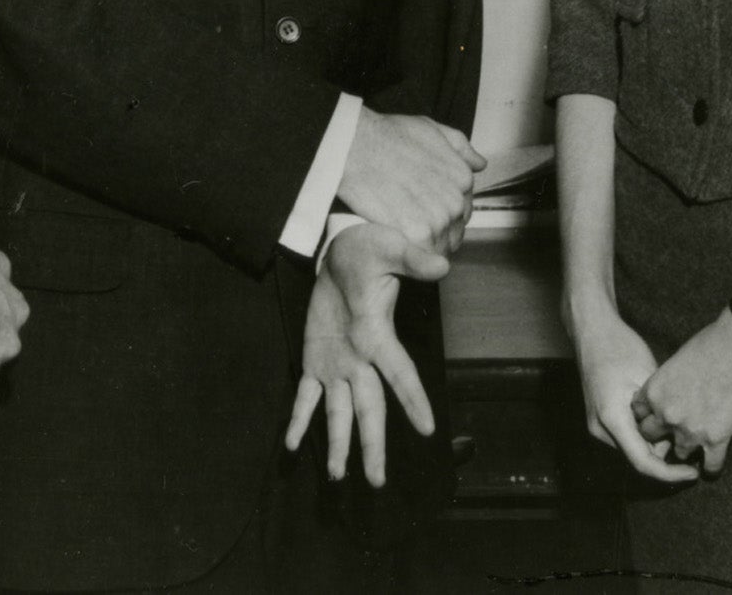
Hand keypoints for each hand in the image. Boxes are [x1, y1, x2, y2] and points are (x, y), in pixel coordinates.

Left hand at [284, 222, 448, 484]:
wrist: (342, 252)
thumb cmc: (369, 250)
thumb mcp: (388, 249)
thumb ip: (412, 260)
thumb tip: (441, 266)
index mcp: (377, 336)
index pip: (399, 372)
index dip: (413, 400)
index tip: (428, 429)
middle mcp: (360, 359)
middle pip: (369, 409)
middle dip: (372, 445)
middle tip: (377, 482)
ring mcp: (338, 363)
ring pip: (339, 412)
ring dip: (338, 444)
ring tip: (337, 477)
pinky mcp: (315, 360)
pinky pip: (307, 396)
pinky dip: (299, 419)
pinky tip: (291, 445)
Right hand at [336, 111, 484, 254]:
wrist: (357, 148)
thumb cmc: (389, 136)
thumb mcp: (432, 129)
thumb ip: (460, 147)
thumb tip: (479, 164)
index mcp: (463, 178)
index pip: (465, 208)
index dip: (446, 211)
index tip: (428, 209)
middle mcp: (457, 200)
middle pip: (455, 229)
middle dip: (440, 229)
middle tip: (416, 223)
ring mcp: (439, 219)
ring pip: (442, 245)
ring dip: (429, 244)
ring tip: (407, 235)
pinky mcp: (418, 235)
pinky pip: (426, 256)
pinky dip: (417, 254)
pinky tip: (402, 242)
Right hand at [562, 295, 695, 484]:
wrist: (592, 331)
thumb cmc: (621, 348)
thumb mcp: (649, 378)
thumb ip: (660, 413)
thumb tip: (675, 439)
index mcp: (612, 419)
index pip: (644, 463)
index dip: (671, 474)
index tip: (693, 473)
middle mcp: (600, 429)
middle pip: (639, 457)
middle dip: (666, 455)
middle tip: (694, 444)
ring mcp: (597, 426)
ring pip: (634, 448)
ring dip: (656, 443)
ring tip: (678, 425)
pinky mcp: (600, 420)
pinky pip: (627, 437)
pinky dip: (646, 434)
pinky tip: (662, 418)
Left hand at [629, 309, 731, 475]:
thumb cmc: (710, 343)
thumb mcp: (677, 359)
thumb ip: (667, 382)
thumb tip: (670, 391)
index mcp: (654, 391)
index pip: (637, 413)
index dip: (647, 414)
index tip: (656, 415)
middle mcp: (667, 414)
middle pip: (652, 437)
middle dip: (661, 435)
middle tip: (673, 433)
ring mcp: (691, 430)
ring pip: (680, 455)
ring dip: (687, 450)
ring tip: (694, 449)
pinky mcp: (717, 439)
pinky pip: (711, 467)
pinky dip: (712, 468)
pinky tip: (712, 466)